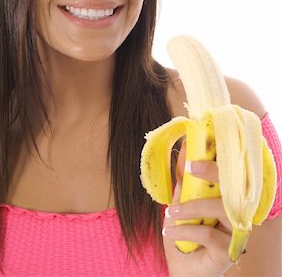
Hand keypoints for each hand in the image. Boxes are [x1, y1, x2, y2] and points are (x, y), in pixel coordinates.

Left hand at [162, 144, 234, 276]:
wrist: (184, 271)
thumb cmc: (185, 236)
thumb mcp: (179, 205)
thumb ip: (183, 183)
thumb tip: (182, 153)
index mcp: (227, 198)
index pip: (230, 172)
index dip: (219, 156)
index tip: (200, 143)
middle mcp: (237, 212)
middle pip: (234, 185)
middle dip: (213, 171)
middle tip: (191, 167)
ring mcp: (236, 232)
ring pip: (221, 208)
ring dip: (192, 207)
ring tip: (170, 213)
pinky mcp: (230, 251)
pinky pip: (209, 234)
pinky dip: (185, 230)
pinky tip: (170, 232)